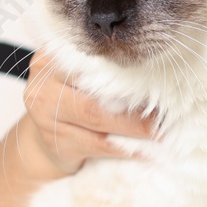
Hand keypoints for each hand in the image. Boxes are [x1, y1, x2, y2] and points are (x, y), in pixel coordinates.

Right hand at [0, 49, 154, 206]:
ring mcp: (44, 114)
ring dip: (134, 125)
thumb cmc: (71, 100)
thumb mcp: (79, 77)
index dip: (126, 66)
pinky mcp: (54, 142)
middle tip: (168, 106)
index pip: (92, 56)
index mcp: (52, 57)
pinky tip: (147, 150)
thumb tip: (159, 65)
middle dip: (134, 99)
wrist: (39, 141)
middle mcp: (44, 82)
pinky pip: (96, 144)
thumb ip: (103, 67)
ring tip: (162, 129)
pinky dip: (125, 147)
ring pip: (97, 117)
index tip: (160, 72)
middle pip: (95, 87)